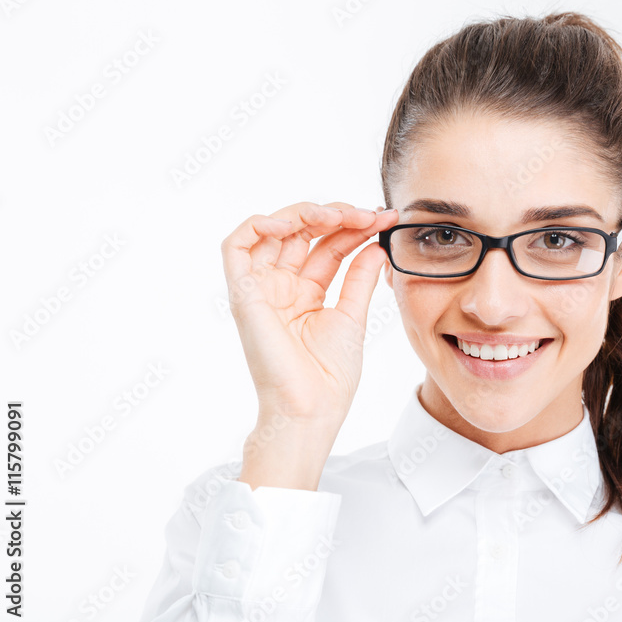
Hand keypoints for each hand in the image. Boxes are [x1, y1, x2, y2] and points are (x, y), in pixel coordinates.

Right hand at [221, 202, 398, 431]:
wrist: (311, 408)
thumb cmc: (329, 375)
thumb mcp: (352, 317)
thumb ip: (360, 278)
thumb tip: (376, 245)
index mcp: (306, 293)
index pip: (328, 246)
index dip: (355, 228)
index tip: (385, 219)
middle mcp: (281, 286)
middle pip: (303, 232)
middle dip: (337, 215)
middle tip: (368, 214)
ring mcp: (261, 288)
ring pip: (272, 230)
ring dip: (305, 213)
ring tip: (337, 214)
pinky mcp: (242, 294)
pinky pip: (235, 247)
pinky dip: (258, 225)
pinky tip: (290, 222)